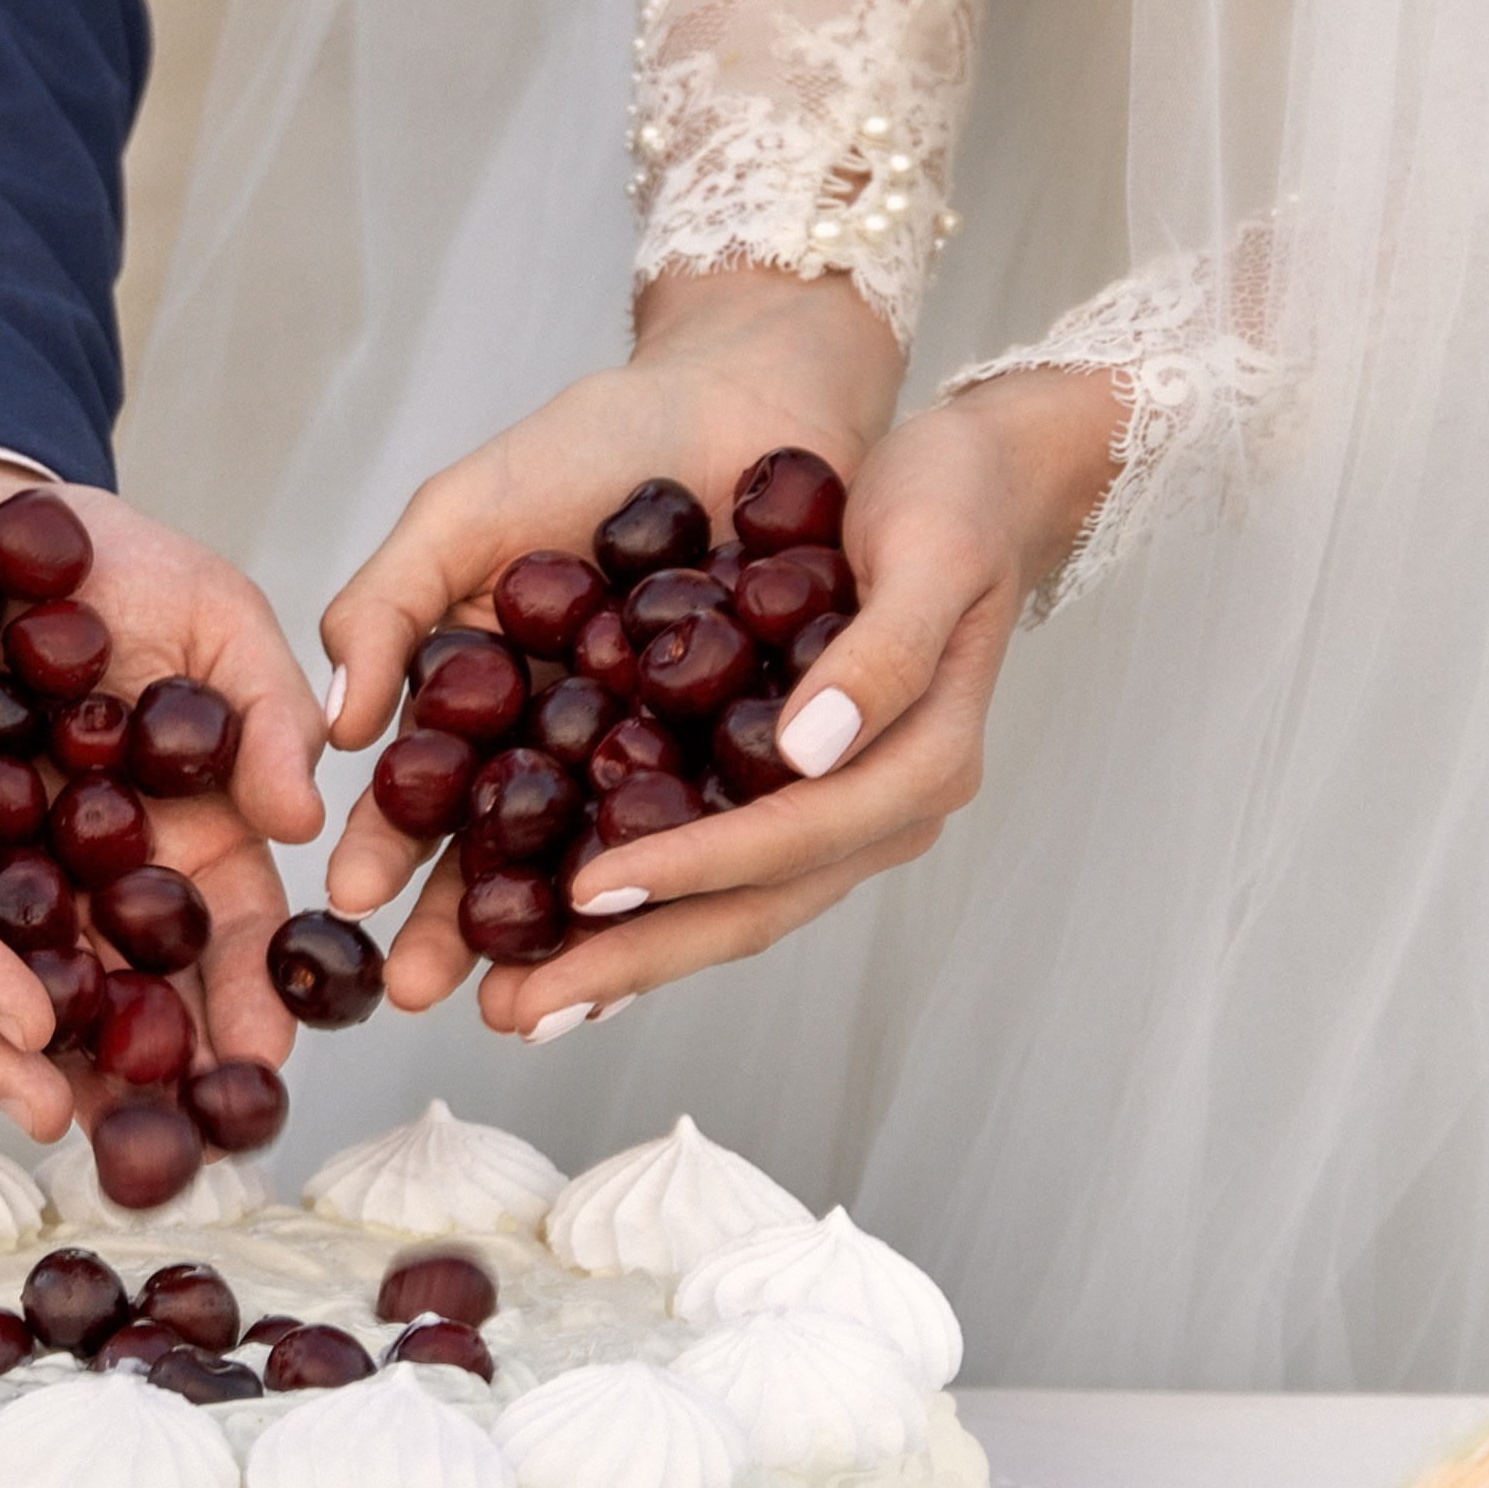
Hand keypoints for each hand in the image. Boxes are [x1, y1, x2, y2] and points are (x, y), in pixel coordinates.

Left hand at [0, 457, 327, 1129]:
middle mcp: (96, 860)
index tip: (260, 1055)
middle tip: (169, 1140)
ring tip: (73, 1121)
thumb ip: (263, 702)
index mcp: (181, 814)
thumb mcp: (207, 608)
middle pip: (133, 978)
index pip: (226, 922)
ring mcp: (4, 862)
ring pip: (36, 971)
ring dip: (57, 1048)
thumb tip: (301, 815)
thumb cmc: (96, 551)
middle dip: (154, 1060)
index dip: (247, 988)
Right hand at [322, 267, 901, 939]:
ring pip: (611, 860)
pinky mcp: (767, 760)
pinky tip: (658, 919)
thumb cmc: (595, 438)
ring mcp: (666, 763)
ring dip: (567, 934)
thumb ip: (388, 605)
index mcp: (496, 709)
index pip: (430, 797)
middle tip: (423, 994)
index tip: (348, 901)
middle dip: (465, 926)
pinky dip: (691, 873)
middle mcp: (575, 753)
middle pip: (513, 855)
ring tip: (526, 993)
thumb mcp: (463, 511)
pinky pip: (724, 826)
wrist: (752, 386)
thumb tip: (336, 730)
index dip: (387, 849)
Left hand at [377, 366, 1121, 1038]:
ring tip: (514, 998)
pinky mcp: (789, 796)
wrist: (975, 478)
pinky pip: (706, 865)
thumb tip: (807, 748)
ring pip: (721, 907)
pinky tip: (550, 926)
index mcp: (919, 768)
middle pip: (747, 909)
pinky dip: (635, 903)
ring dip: (618, 958)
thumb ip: (882, 652)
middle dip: (630, 963)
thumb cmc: (956, 501)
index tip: (585, 891)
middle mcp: (876, 813)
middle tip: (518, 1009)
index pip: (790, 841)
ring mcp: (834, 815)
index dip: (688, 870)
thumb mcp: (934, 553)